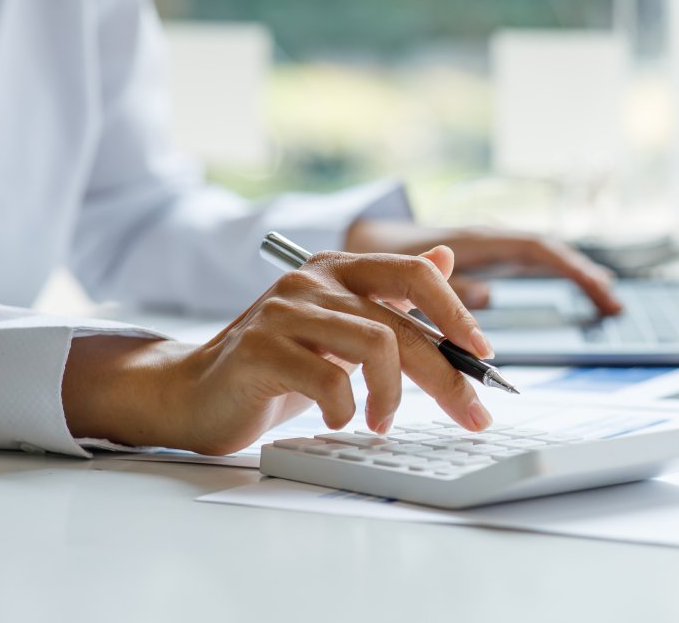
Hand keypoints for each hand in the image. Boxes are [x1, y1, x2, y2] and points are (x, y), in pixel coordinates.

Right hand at [63, 247, 494, 455]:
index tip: (483, 356)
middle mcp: (312, 279)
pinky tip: (338, 419)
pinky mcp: (259, 348)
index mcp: (338, 268)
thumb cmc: (277, 365)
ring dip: (392, 396)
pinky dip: (345, 409)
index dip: (456, 312)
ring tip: (382, 422)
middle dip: (447, 376)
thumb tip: (446, 256)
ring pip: (376, 345)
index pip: (414, 273)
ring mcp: (283, 310)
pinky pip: (329, 380)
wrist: (195, 393)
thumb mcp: (343, 327)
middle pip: (403, 323)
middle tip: (472, 413)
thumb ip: (392, 296)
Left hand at [346, 220, 622, 314]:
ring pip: (543, 256)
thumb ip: (444, 285)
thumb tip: (488, 297)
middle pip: (548, 251)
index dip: (564, 268)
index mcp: (473, 240)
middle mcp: (488, 239)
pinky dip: (559, 276)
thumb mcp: (406, 278)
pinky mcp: (490, 260)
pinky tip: (579, 293)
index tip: (591, 287)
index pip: (533, 247)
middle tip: (613, 300)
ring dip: (576, 274)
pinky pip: (532, 265)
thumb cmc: (380, 261)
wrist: (365, 242)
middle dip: (583, 272)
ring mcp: (492, 248)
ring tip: (609, 300)